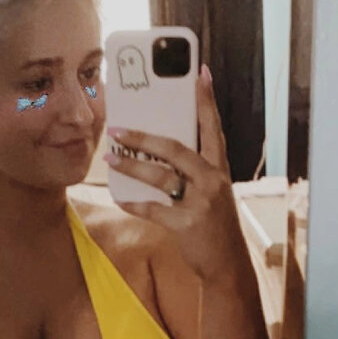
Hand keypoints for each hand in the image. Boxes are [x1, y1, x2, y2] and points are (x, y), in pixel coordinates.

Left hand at [103, 64, 245, 284]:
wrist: (228, 265)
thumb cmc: (215, 226)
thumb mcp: (213, 194)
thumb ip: (193, 174)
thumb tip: (158, 154)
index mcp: (219, 170)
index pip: (213, 128)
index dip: (206, 101)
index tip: (200, 73)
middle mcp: (212, 181)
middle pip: (175, 149)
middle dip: (144, 137)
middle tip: (118, 129)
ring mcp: (200, 203)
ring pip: (160, 177)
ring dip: (131, 166)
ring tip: (110, 157)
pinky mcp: (186, 224)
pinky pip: (152, 209)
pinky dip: (132, 203)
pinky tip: (118, 196)